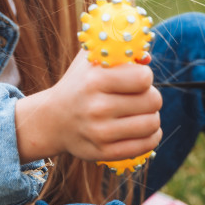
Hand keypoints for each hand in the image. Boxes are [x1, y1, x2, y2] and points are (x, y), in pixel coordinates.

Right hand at [15, 50, 162, 163]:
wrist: (51, 121)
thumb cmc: (80, 85)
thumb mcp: (91, 60)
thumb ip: (120, 51)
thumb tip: (147, 57)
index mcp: (94, 80)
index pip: (144, 78)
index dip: (145, 77)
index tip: (136, 79)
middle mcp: (97, 108)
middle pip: (153, 101)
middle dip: (151, 97)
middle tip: (140, 98)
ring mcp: (100, 133)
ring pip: (153, 124)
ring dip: (152, 117)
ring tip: (141, 113)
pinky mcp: (104, 153)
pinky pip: (147, 145)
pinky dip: (152, 136)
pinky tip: (143, 130)